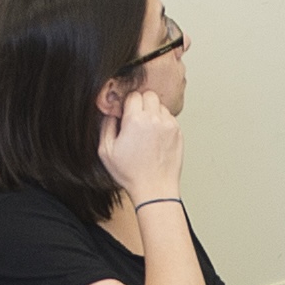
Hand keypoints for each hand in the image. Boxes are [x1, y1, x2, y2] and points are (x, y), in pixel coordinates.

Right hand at [98, 84, 184, 206]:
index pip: (133, 95)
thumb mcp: (106, 152)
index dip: (127, 103)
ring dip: (153, 112)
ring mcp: (169, 125)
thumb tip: (110, 113)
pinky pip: (170, 118)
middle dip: (141, 103)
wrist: (155, 189)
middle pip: (149, 95)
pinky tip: (155, 137)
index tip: (125, 113)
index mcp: (135, 120)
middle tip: (136, 118)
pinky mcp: (178, 133)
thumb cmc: (131, 174)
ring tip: (146, 129)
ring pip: (161, 105)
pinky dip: (163, 122)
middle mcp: (154, 119)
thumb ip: (106, 126)